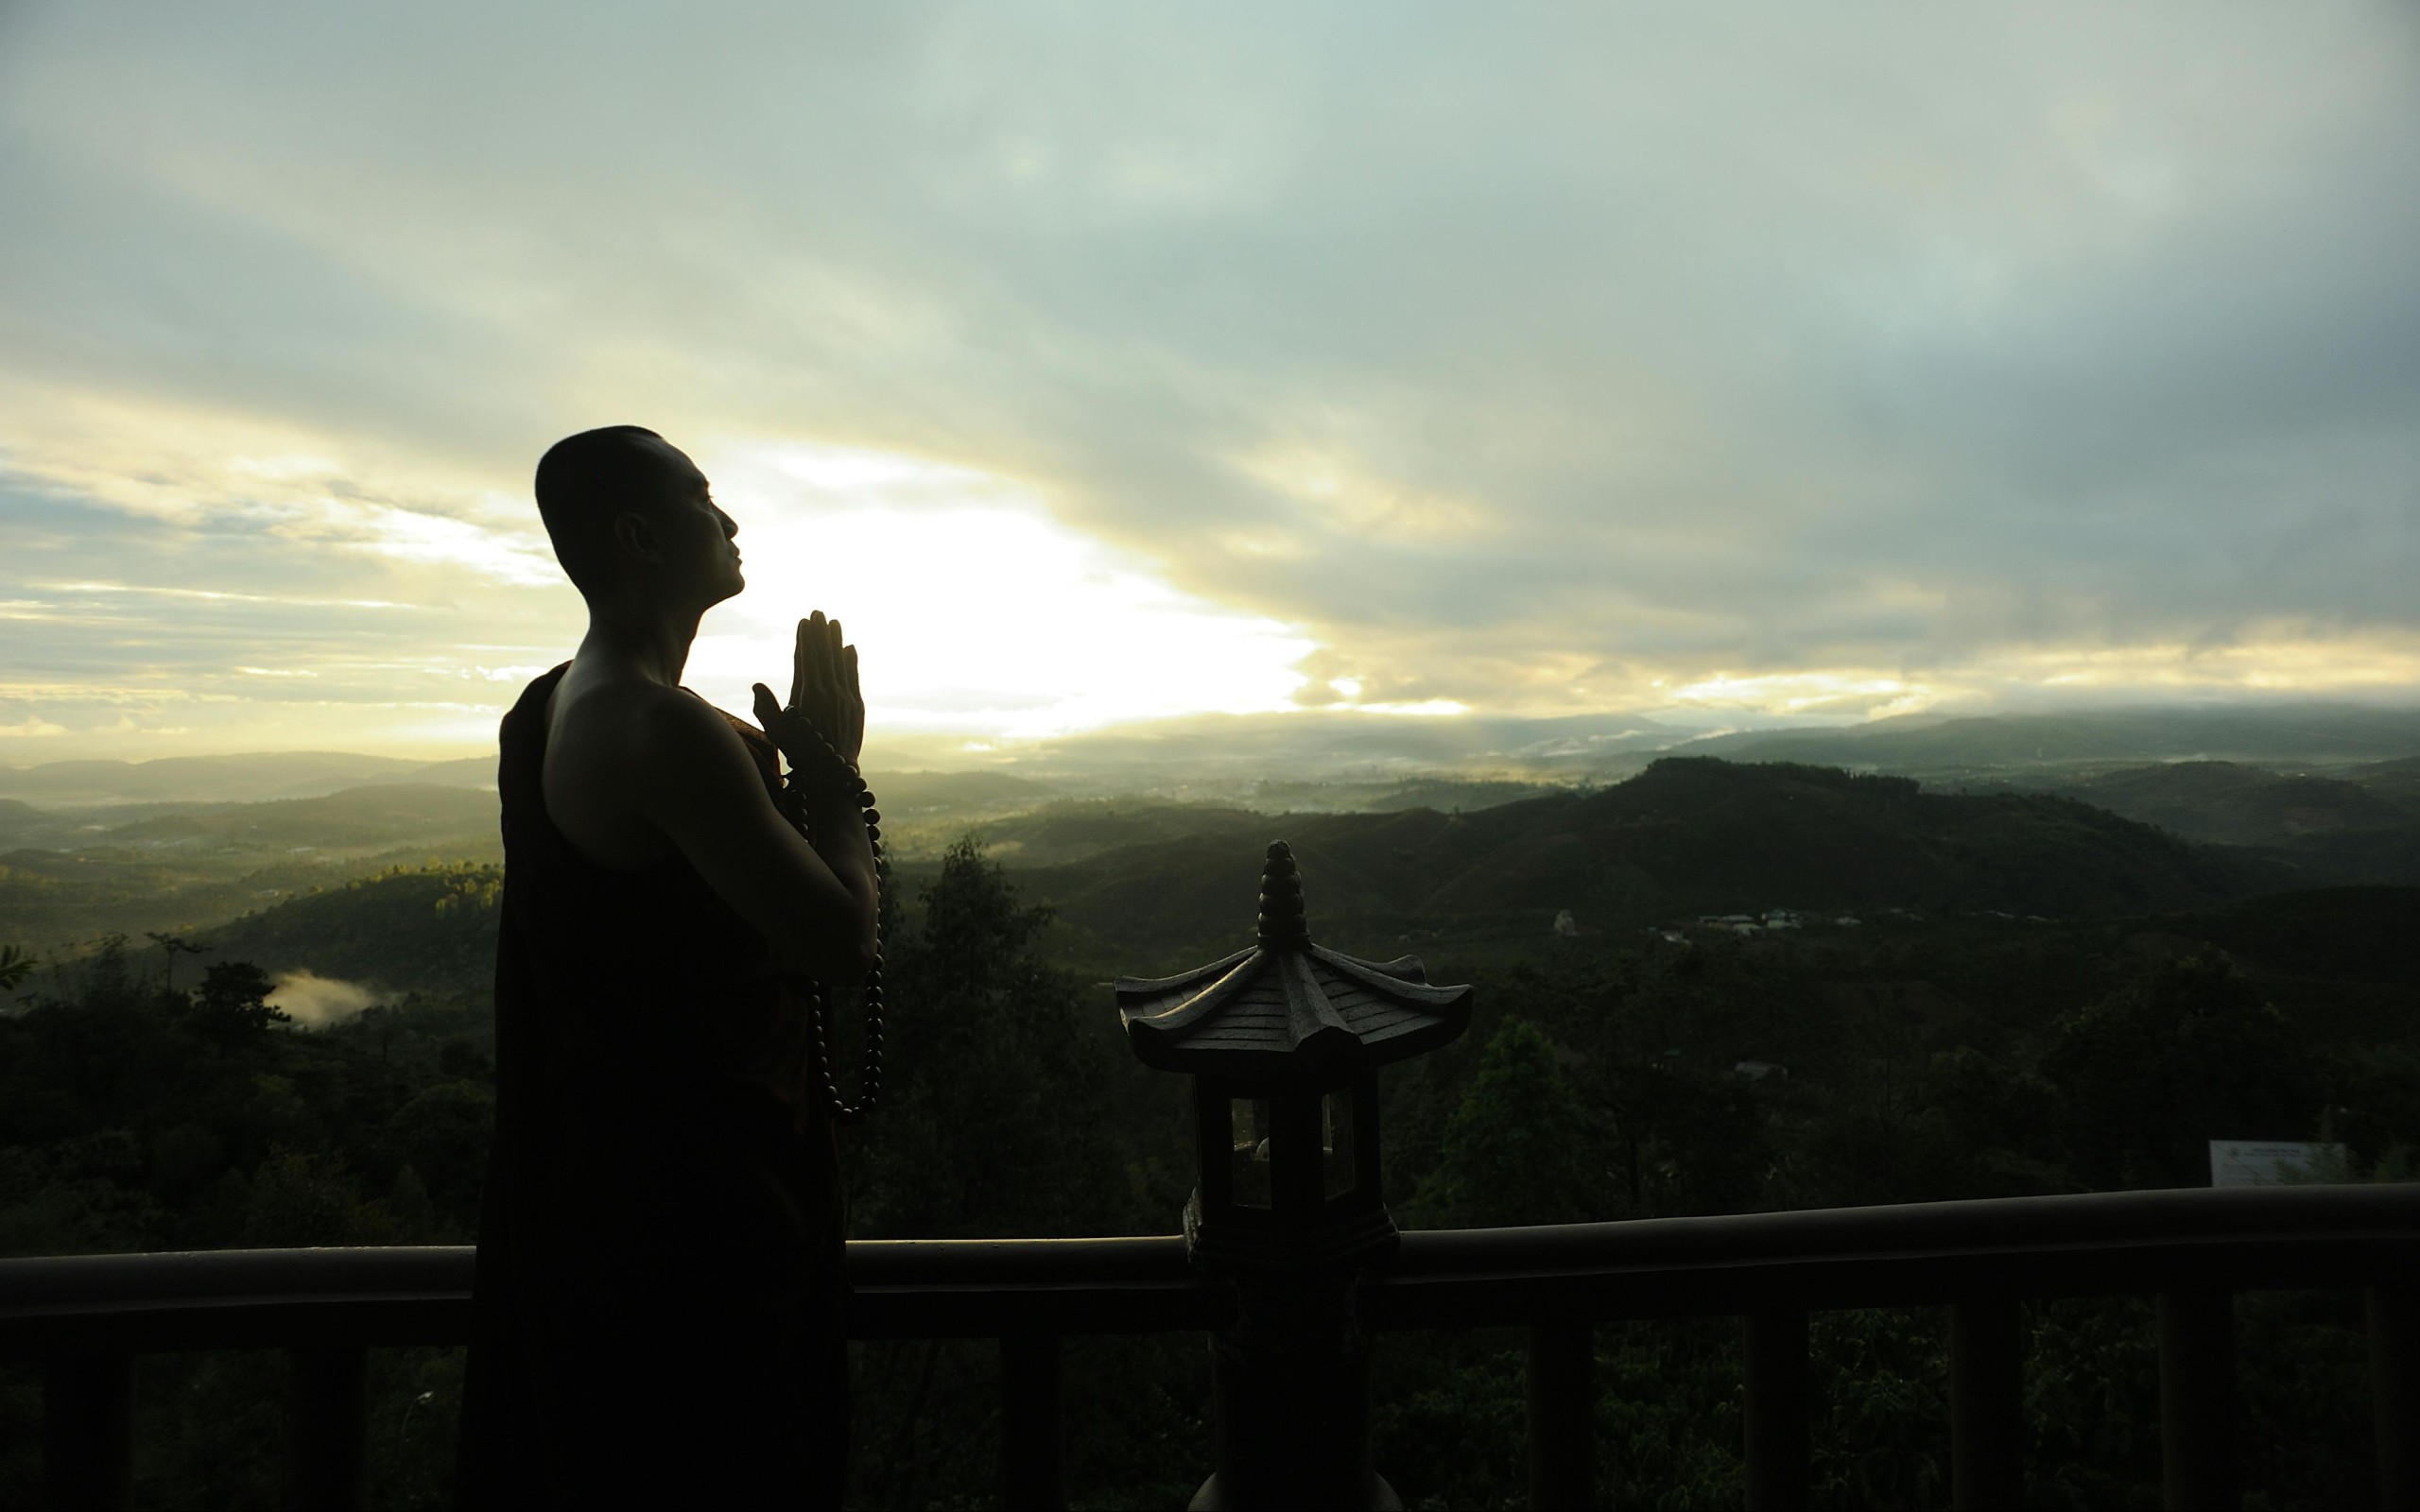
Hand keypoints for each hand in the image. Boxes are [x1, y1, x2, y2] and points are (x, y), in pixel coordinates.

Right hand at [752, 610, 864, 772]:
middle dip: (821, 633)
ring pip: (840, 662)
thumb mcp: (778, 732)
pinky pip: (853, 677)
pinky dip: (851, 661)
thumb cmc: (800, 754)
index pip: (807, 659)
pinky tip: (850, 648)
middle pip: (825, 656)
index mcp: (808, 695)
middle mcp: (829, 693)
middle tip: (819, 612)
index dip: (806, 640)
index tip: (804, 622)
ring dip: (837, 641)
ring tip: (834, 622)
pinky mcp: (856, 706)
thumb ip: (766, 708)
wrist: (834, 774)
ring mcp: (845, 698)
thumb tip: (757, 685)